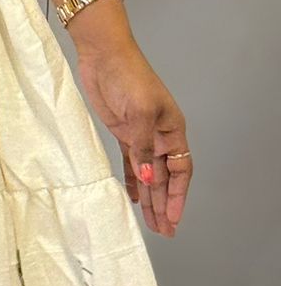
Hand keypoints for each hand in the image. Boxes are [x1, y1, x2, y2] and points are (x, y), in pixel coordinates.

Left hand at [73, 38, 191, 237]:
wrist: (103, 55)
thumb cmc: (128, 76)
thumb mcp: (139, 113)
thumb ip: (143, 148)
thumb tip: (147, 179)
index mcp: (173, 129)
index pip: (181, 170)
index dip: (178, 196)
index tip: (173, 218)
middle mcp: (159, 136)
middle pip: (165, 177)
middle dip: (164, 204)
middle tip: (164, 230)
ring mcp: (140, 135)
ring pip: (147, 173)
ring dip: (149, 198)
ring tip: (150, 222)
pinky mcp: (122, 132)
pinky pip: (130, 163)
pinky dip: (132, 180)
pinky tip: (133, 197)